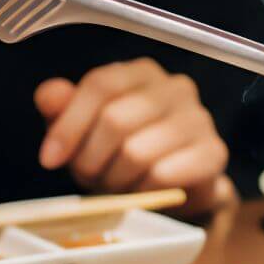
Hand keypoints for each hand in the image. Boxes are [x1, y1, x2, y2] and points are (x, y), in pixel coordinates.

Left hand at [36, 58, 233, 214]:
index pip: (100, 85)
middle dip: (91, 158)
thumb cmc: (123, 150)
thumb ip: (63, 107)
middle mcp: (175, 87)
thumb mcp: (85, 129)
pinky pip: (163, 175)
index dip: (69, 124)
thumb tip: (49, 95)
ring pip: (137, 152)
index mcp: (141, 72)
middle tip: (89, 176)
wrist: (174, 183)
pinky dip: (143, 190)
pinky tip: (142, 190)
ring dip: (116, 178)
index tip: (49, 158)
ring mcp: (199, 118)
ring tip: (115, 183)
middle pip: (116, 119)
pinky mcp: (213, 152)